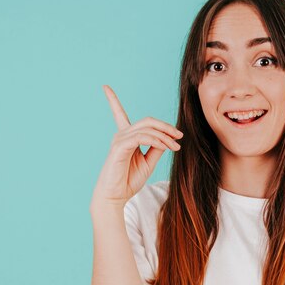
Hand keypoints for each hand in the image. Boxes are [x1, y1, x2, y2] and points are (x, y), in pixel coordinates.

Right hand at [90, 85, 183, 207]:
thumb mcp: (148, 162)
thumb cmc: (128, 180)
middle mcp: (121, 135)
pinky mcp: (120, 147)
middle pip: (147, 121)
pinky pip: (142, 137)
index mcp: (126, 137)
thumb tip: (167, 139)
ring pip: (147, 128)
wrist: (115, 197)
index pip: (118, 113)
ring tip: (175, 147)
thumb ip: (156, 148)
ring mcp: (119, 139)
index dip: (112, 100)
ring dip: (165, 136)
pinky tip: (165, 147)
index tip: (105, 87)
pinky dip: (157, 141)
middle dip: (166, 126)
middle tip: (179, 136)